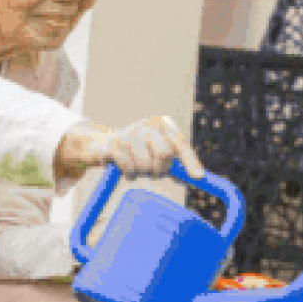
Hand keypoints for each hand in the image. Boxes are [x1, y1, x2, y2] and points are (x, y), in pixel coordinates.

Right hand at [56, 113, 201, 183]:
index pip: (180, 142)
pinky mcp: (113, 144)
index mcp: (162, 124)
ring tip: (137, 168)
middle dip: (160, 169)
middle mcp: (147, 124)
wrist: (104, 144)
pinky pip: (129, 167)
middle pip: (164, 153)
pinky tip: (125, 169)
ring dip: (143, 172)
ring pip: (146, 163)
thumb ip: (177, 164)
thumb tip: (198, 177)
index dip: (190, 160)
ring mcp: (129, 132)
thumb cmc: (138, 151)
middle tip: (153, 171)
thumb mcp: (159, 154)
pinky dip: (130, 174)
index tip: (198, 177)